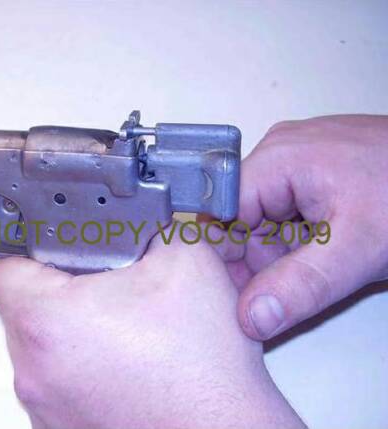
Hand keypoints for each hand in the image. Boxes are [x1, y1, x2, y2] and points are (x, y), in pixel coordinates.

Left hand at [0, 233, 304, 428]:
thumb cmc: (204, 370)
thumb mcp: (184, 259)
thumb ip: (144, 227)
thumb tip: (129, 223)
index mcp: (47, 322)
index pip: (8, 266)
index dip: (39, 247)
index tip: (65, 249)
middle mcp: (34, 371)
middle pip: (25, 308)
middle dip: (64, 289)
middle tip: (107, 287)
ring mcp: (45, 406)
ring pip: (44, 346)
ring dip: (76, 330)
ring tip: (125, 326)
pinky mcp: (62, 427)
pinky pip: (60, 379)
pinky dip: (85, 365)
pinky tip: (127, 360)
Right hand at [225, 115, 387, 339]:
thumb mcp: (358, 248)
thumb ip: (302, 285)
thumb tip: (251, 317)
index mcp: (277, 159)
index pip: (219, 213)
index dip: (223, 258)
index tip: (235, 294)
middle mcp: (279, 157)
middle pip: (239, 221)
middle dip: (255, 263)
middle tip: (281, 297)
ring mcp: (297, 166)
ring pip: (263, 224)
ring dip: (280, 258)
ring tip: (316, 273)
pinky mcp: (313, 179)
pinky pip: (287, 219)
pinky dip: (298, 247)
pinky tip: (323, 259)